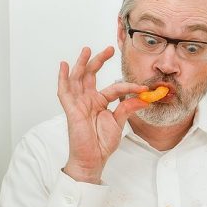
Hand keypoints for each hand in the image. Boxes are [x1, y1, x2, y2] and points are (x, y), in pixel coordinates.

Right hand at [57, 46, 148, 183]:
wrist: (94, 158)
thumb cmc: (103, 143)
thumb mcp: (119, 122)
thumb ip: (128, 108)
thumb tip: (143, 98)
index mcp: (100, 102)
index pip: (114, 88)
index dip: (128, 87)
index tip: (143, 88)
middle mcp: (88, 100)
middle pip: (91, 75)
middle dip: (99, 61)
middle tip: (109, 49)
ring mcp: (79, 103)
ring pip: (78, 78)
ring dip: (82, 63)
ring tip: (87, 50)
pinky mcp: (71, 109)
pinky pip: (64, 91)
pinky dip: (63, 78)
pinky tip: (64, 66)